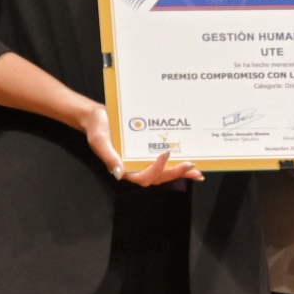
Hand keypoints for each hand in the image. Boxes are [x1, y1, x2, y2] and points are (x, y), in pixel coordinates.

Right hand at [77, 98, 201, 186]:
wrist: (99, 116)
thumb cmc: (97, 128)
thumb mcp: (99, 140)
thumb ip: (108, 157)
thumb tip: (119, 173)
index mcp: (123, 168)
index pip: (142, 177)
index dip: (156, 169)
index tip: (165, 154)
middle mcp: (135, 167)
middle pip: (157, 177)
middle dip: (174, 173)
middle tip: (190, 165)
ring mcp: (142, 161)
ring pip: (163, 173)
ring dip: (180, 173)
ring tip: (196, 171)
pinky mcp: (148, 153)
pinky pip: (164, 162)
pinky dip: (177, 165)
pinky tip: (191, 166)